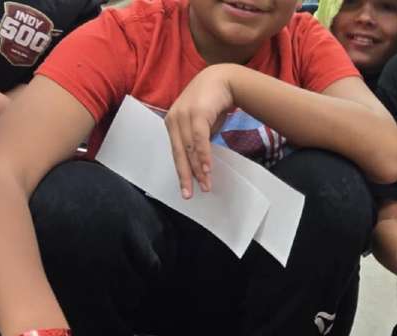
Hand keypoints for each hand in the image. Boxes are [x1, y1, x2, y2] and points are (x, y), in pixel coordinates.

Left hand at [165, 64, 234, 198]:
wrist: (224, 79)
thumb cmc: (213, 102)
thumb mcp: (202, 123)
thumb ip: (197, 139)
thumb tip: (199, 161)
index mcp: (172, 122)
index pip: (176, 151)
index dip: (182, 171)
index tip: (187, 188)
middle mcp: (174, 118)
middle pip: (179, 153)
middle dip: (185, 176)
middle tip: (189, 195)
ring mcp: (184, 115)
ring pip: (189, 149)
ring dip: (198, 169)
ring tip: (206, 185)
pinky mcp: (197, 113)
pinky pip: (199, 140)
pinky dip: (203, 155)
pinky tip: (207, 168)